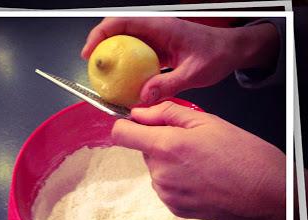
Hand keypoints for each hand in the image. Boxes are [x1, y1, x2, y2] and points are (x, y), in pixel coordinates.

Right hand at [82, 17, 278, 103]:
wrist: (230, 50)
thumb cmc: (217, 54)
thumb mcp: (194, 72)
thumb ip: (169, 84)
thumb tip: (143, 96)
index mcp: (161, 26)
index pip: (121, 22)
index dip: (100, 35)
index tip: (90, 53)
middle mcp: (154, 30)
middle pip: (117, 32)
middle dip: (100, 47)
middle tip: (93, 69)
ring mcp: (155, 40)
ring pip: (125, 45)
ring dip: (112, 59)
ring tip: (104, 79)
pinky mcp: (158, 51)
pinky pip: (136, 57)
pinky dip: (126, 69)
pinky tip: (125, 85)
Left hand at [111, 101, 285, 219]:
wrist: (267, 196)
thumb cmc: (243, 155)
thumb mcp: (206, 121)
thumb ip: (166, 112)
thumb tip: (139, 113)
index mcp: (165, 147)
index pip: (121, 134)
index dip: (126, 124)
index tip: (137, 122)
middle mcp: (160, 173)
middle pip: (143, 149)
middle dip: (161, 142)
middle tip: (191, 142)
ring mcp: (166, 194)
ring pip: (155, 167)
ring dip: (169, 161)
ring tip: (201, 162)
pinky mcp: (174, 208)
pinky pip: (165, 185)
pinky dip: (177, 178)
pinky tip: (201, 177)